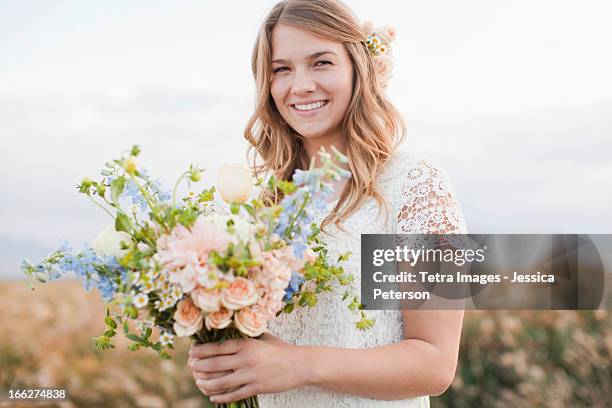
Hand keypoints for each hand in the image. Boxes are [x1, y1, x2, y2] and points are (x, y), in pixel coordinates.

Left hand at [187, 333, 308, 403]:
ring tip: (199, 382)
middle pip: (214, 365)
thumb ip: (246, 336)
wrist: (300, 364)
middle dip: (199, 366)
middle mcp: (246, 360)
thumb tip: (229, 332)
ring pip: (220, 382)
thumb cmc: (281, 349)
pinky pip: (233, 395)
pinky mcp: (256, 388)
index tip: (192, 353)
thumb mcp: (263, 338)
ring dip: (206, 383)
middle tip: (191, 367)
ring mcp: (250, 375)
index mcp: (247, 344)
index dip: (201, 351)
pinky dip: (220, 397)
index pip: (217, 348)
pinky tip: (213, 396)